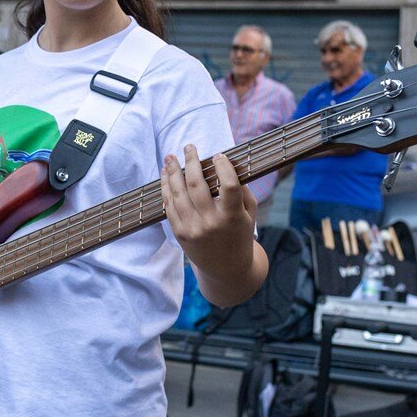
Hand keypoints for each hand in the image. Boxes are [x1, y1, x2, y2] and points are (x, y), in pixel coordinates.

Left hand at [160, 147, 256, 273]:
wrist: (227, 269)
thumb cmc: (240, 234)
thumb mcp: (249, 214)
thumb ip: (241, 190)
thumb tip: (226, 164)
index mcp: (233, 217)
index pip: (229, 185)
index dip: (223, 167)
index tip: (218, 155)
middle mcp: (211, 223)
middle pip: (197, 185)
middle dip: (192, 161)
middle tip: (189, 147)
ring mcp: (193, 229)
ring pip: (178, 193)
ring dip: (173, 172)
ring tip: (171, 157)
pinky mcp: (180, 234)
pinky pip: (170, 206)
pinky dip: (166, 188)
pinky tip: (166, 175)